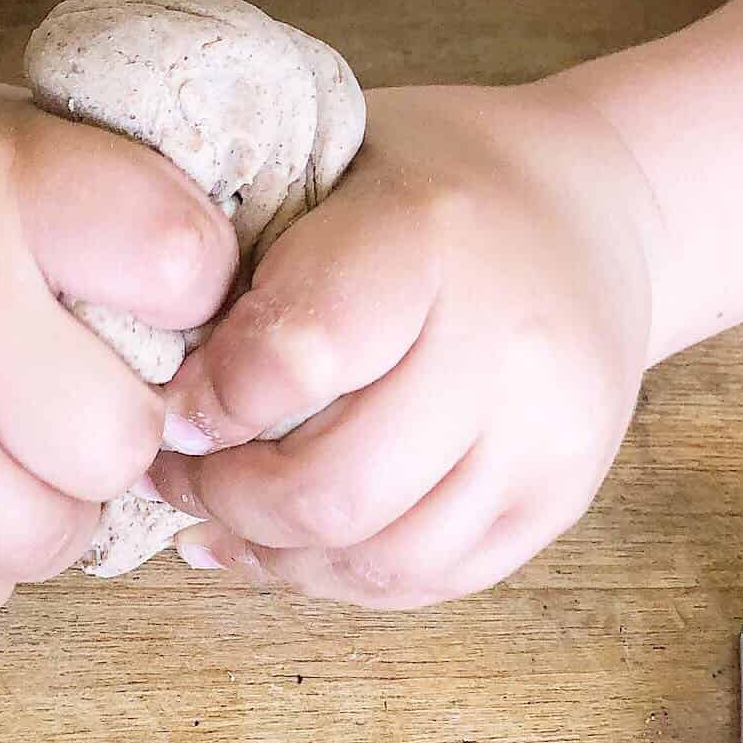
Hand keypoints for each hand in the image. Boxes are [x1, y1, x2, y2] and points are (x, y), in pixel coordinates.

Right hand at [0, 73, 235, 626]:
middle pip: (119, 442)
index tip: (165, 307)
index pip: (184, 268)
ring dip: (53, 514)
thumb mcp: (15, 137)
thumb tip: (242, 324)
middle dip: (121, 435)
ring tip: (15, 455)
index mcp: (0, 180)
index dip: (201, 300)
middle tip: (82, 402)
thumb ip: (123, 207)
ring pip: (43, 541)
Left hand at [151, 80, 663, 608]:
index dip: (211, 400)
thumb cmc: (432, 179)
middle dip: (225, 498)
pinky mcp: (563, 498)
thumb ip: (251, 255)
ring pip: (379, 559)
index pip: (300, 355)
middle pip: (334, 488)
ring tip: (217, 512)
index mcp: (430, 234)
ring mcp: (549, 436)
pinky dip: (336, 577)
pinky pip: (427, 582)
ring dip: (274, 553)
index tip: (166, 403)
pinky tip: (283, 543)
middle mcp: (508, 345)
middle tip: (173, 471)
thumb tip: (147, 376)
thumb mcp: (332, 161)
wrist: (595, 207)